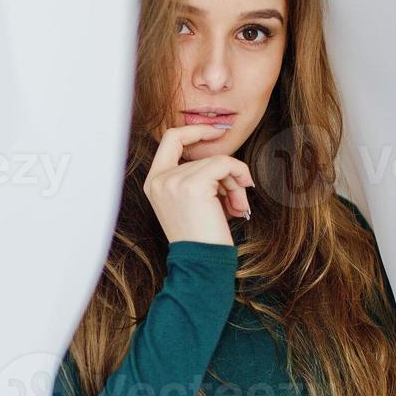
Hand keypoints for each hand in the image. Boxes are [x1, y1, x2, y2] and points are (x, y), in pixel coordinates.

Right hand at [144, 125, 254, 245]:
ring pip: (217, 161)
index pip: (171, 138)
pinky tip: (241, 203)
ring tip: (238, 206)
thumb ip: (196, 176)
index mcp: (154, 181)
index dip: (195, 131)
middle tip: (239, 193)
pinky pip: (225, 164)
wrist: (201, 264)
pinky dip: (239, 177)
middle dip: (227, 172)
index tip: (218, 133)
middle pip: (203, 155)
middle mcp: (159, 179)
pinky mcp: (192, 185)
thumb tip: (222, 159)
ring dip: (235, 183)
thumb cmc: (201, 239)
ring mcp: (173, 181)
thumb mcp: (191, 202)